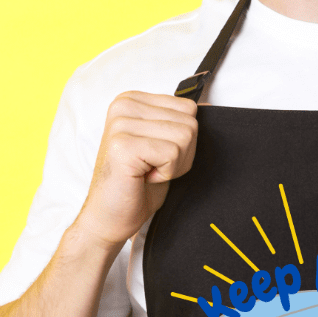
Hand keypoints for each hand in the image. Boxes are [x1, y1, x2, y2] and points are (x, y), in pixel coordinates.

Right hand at [76, 91, 198, 248]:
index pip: (189, 108)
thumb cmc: (137, 183)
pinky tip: (144, 177)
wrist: (110, 217)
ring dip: (174, 164)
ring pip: (184, 137)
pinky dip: (166, 173)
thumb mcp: (163, 143)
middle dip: (181, 153)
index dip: (184, 139)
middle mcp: (124, 105)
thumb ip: (178, 121)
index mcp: (132, 100)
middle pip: (189, 123)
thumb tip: (208, 104)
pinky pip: (172, 154)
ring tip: (148, 172)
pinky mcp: (123, 145)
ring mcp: (121, 124)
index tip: (157, 153)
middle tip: (152, 167)